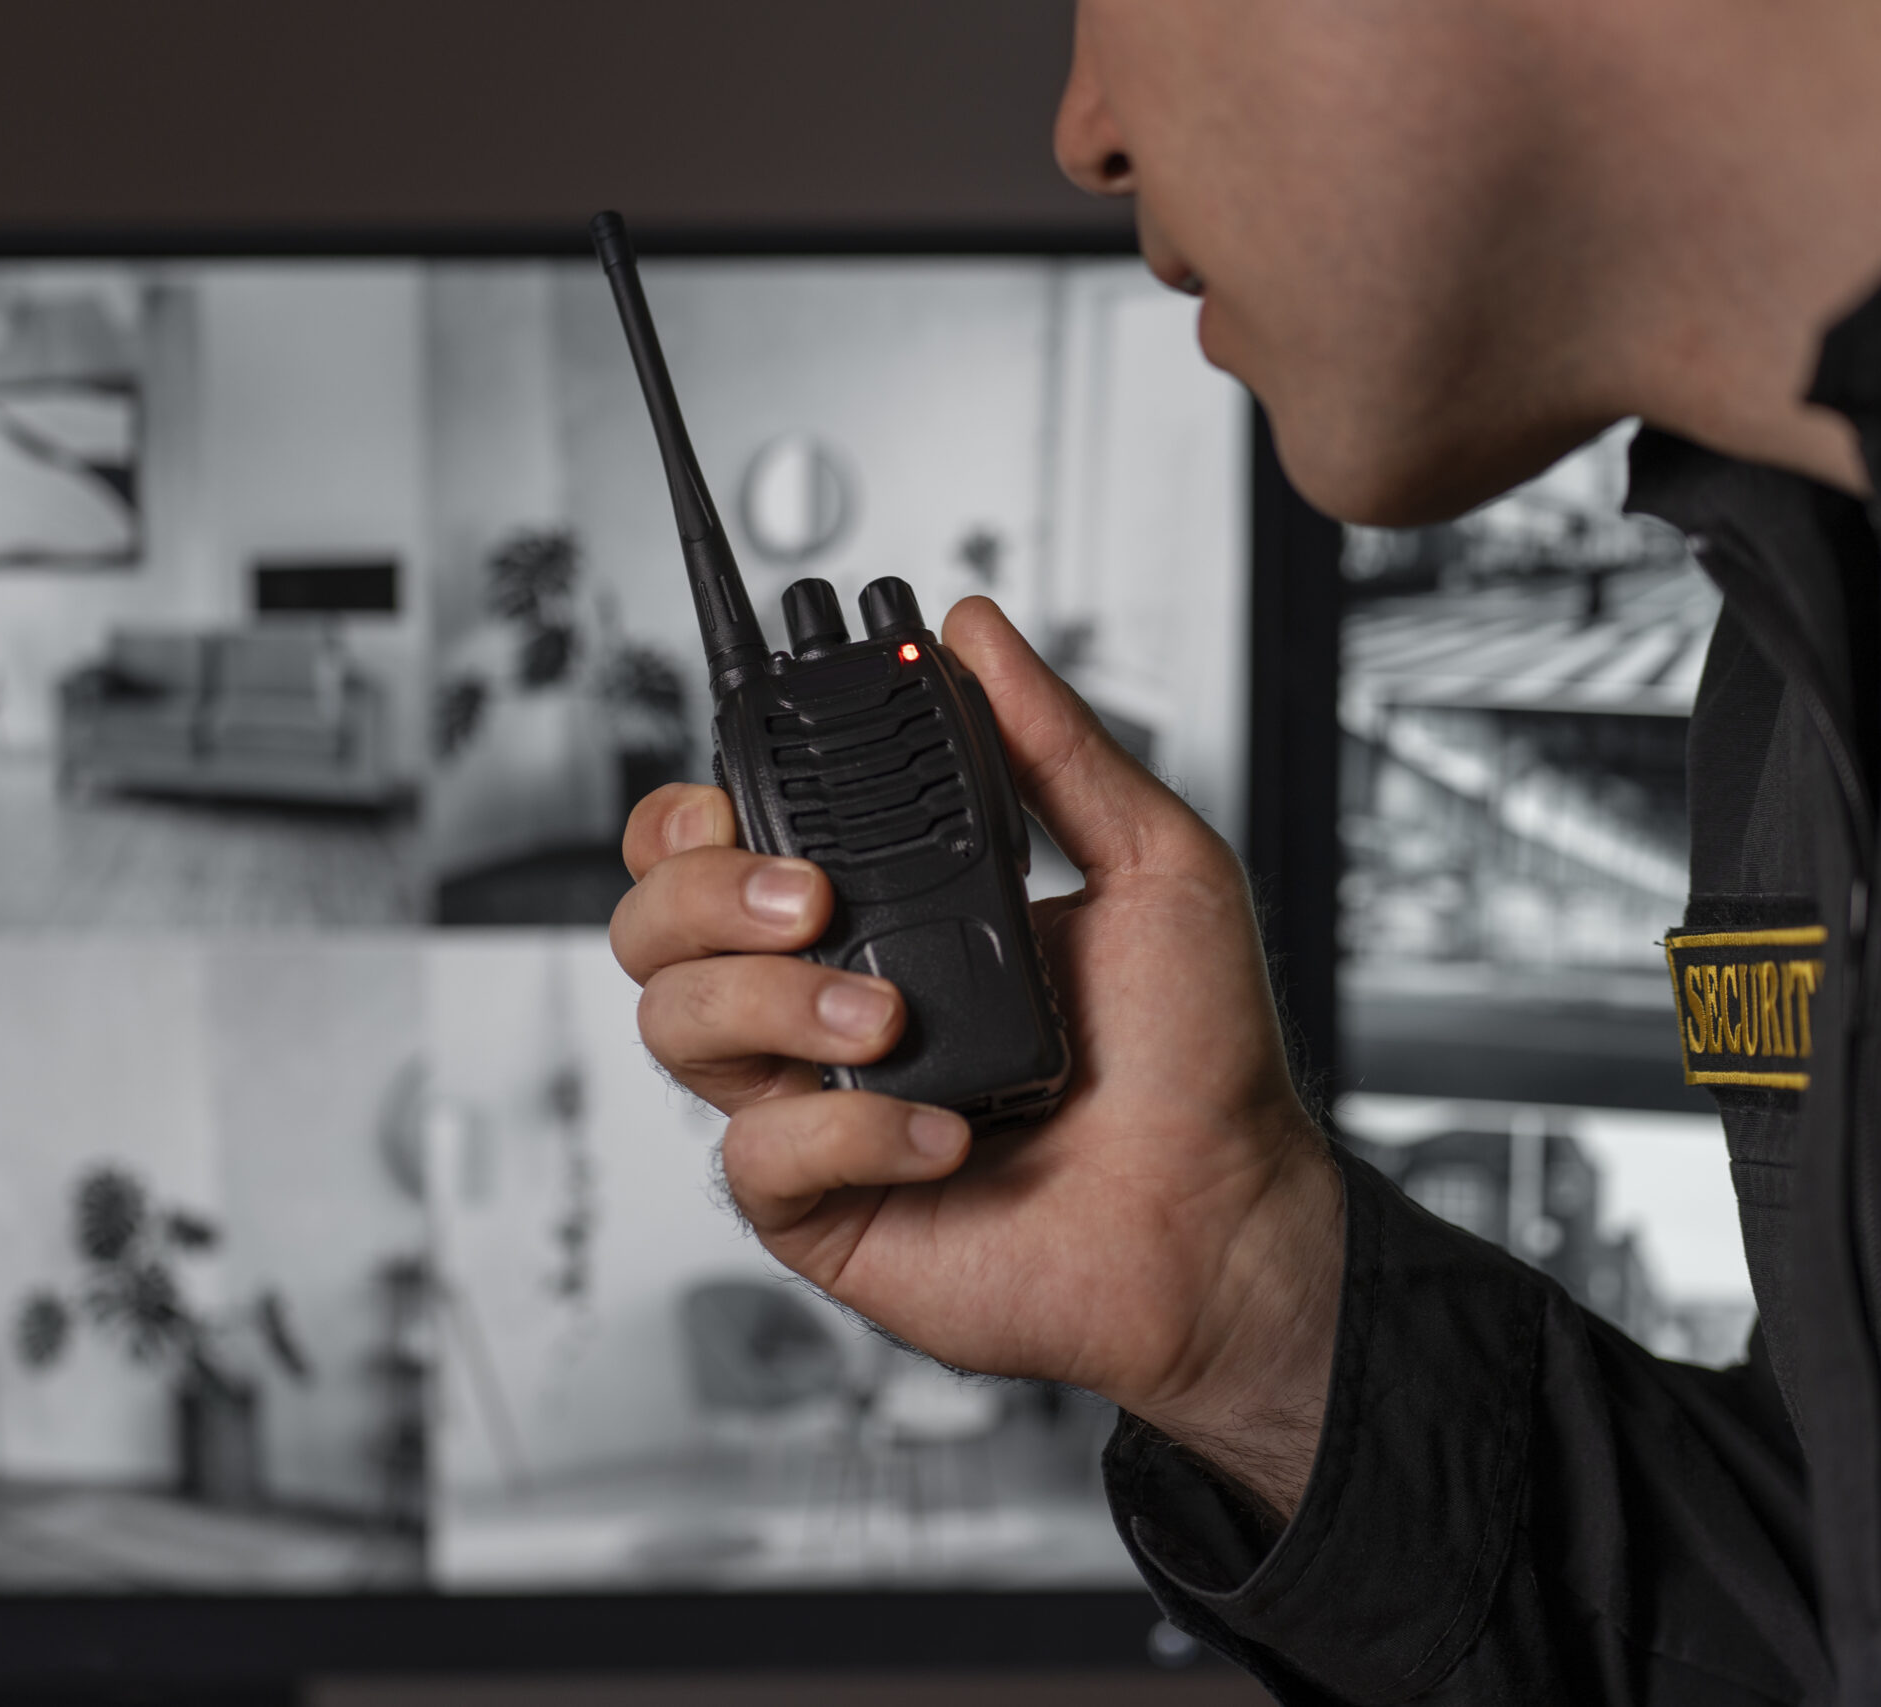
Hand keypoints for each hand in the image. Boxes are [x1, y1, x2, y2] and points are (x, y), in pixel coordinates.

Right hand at [610, 596, 1341, 1515]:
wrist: (1224, 1221)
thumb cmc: (1198, 1066)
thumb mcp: (1155, 865)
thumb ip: (1055, 744)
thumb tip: (977, 633)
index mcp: (886, 916)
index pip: (723, 845)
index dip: (693, 815)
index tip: (737, 796)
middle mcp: (829, 1003)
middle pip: (656, 924)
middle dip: (705, 892)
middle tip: (813, 899)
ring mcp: (817, 1104)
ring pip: (676, 1024)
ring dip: (772, 1001)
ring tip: (891, 1017)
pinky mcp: (821, 1204)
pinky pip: (756, 1152)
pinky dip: (849, 1130)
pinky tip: (943, 1132)